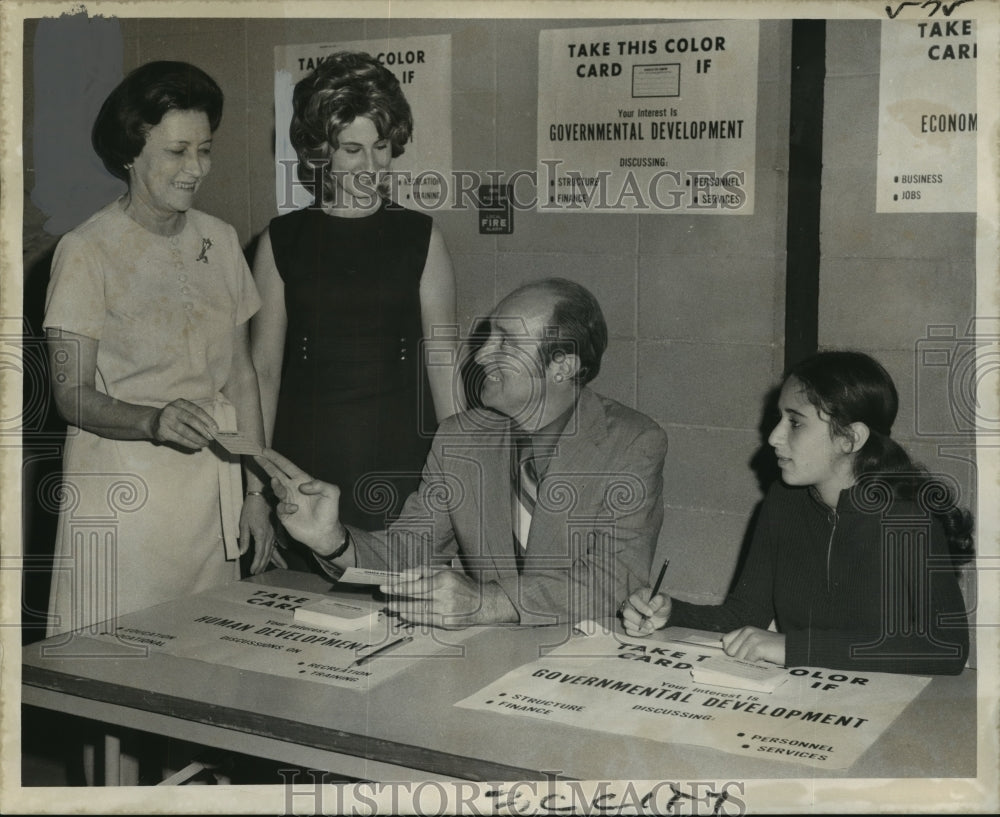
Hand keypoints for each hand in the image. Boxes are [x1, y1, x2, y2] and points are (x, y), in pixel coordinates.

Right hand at [151, 399, 216, 448]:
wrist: (153, 421)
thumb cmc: (175, 417)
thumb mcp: (183, 411)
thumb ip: (195, 417)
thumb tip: (211, 429)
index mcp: (180, 403)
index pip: (197, 410)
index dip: (208, 419)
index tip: (216, 428)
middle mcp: (172, 410)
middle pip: (191, 420)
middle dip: (203, 430)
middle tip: (212, 437)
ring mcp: (166, 420)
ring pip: (185, 431)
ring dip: (197, 439)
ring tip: (205, 443)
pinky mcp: (162, 431)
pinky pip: (179, 439)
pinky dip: (190, 443)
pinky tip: (197, 446)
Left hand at [239, 494, 286, 573]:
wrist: (261, 495)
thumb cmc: (251, 508)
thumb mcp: (244, 524)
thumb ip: (244, 539)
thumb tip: (242, 553)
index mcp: (261, 535)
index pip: (259, 554)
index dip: (256, 564)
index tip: (253, 571)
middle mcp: (269, 536)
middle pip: (267, 554)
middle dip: (263, 565)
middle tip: (260, 573)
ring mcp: (274, 533)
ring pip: (273, 550)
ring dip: (273, 560)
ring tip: (278, 568)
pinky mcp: (275, 529)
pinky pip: (277, 543)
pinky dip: (278, 550)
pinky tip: (282, 553)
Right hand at [253, 448, 344, 556]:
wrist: (325, 532)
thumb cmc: (329, 512)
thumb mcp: (332, 492)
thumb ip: (320, 484)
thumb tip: (302, 486)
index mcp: (302, 480)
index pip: (287, 466)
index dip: (277, 458)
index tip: (265, 450)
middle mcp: (293, 489)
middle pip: (276, 474)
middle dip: (267, 465)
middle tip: (257, 456)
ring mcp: (288, 501)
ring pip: (277, 489)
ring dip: (276, 485)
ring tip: (275, 481)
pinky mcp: (284, 514)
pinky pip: (280, 507)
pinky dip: (286, 506)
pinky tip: (295, 509)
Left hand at [383, 567, 513, 628]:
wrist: (483, 603)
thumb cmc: (462, 584)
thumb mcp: (446, 570)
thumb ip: (425, 570)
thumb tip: (405, 573)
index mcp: (445, 579)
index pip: (418, 584)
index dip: (401, 586)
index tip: (388, 586)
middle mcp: (446, 595)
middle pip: (417, 597)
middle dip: (398, 596)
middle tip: (385, 594)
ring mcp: (447, 610)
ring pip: (420, 610)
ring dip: (403, 608)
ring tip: (392, 606)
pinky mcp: (448, 623)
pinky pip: (426, 620)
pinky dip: (414, 617)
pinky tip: (405, 614)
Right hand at [621, 587, 670, 636]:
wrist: (661, 614)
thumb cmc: (661, 604)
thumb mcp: (665, 600)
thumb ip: (660, 600)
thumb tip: (655, 602)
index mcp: (638, 594)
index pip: (633, 599)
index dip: (641, 606)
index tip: (651, 613)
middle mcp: (629, 604)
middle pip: (626, 612)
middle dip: (638, 620)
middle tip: (650, 624)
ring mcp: (628, 615)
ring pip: (626, 623)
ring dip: (640, 628)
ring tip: (652, 628)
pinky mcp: (629, 624)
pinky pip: (629, 631)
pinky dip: (639, 633)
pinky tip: (647, 630)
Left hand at [721, 627, 785, 664]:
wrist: (793, 648)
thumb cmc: (775, 649)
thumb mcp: (757, 643)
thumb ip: (743, 646)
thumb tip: (727, 658)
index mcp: (745, 630)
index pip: (725, 641)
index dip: (730, 651)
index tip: (738, 658)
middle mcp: (747, 632)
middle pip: (730, 651)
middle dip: (738, 659)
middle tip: (752, 660)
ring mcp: (752, 639)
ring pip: (738, 658)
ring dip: (747, 663)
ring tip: (759, 662)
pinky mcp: (758, 647)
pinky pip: (747, 661)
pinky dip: (753, 666)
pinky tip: (762, 663)